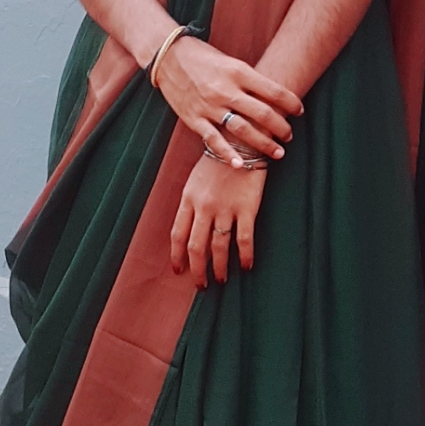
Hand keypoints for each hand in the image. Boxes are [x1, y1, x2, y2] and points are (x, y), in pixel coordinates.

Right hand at [154, 36, 301, 165]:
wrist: (168, 56)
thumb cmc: (203, 57)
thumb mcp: (231, 62)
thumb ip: (250, 80)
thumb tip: (274, 97)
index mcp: (238, 72)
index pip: (274, 91)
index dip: (291, 103)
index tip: (300, 111)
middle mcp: (226, 90)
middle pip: (263, 114)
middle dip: (281, 128)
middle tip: (289, 136)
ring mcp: (209, 106)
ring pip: (243, 130)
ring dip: (263, 144)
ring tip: (278, 152)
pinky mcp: (194, 118)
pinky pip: (214, 140)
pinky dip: (228, 154)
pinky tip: (241, 165)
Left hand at [171, 155, 265, 287]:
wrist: (242, 140)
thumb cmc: (219, 160)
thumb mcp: (196, 180)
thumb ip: (191, 203)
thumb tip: (189, 228)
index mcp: (188, 199)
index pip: (177, 234)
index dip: (177, 256)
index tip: (178, 271)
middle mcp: (204, 206)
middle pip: (196, 246)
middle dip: (197, 270)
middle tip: (201, 285)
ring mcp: (225, 208)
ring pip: (219, 247)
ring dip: (219, 268)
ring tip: (221, 280)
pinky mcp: (247, 208)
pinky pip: (244, 239)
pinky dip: (245, 256)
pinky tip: (246, 266)